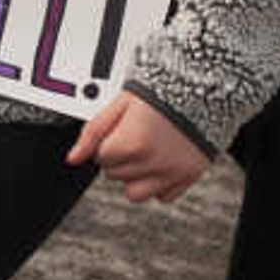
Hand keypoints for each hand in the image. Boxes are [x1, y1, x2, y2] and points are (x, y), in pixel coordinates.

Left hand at [68, 90, 203, 202]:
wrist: (206, 83)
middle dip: (120, 156)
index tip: (123, 126)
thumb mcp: (122, 103)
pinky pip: (164, 196)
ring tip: (146, 151)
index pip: (101, 157)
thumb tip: (73, 159)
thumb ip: (94, 132)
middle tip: (137, 132)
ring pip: (135, 193)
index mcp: (133, 143)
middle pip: (116, 175)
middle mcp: (153, 162)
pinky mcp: (190, 176)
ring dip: (135, 175)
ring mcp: (172, 172)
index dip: (108, 140)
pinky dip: (160, 182)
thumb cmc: (162, 87)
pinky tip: (163, 160)